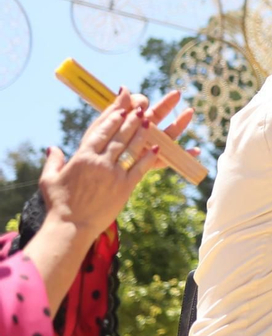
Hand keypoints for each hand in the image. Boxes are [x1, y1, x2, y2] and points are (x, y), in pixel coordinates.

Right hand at [39, 90, 162, 239]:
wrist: (71, 227)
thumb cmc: (58, 204)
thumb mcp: (49, 180)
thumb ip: (53, 161)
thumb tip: (53, 148)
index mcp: (82, 158)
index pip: (100, 132)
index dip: (112, 118)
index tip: (120, 108)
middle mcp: (99, 163)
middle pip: (119, 136)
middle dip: (130, 120)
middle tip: (140, 108)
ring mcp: (113, 174)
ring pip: (131, 148)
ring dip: (142, 133)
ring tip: (149, 120)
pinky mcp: (125, 187)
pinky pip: (140, 168)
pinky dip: (150, 156)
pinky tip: (158, 146)